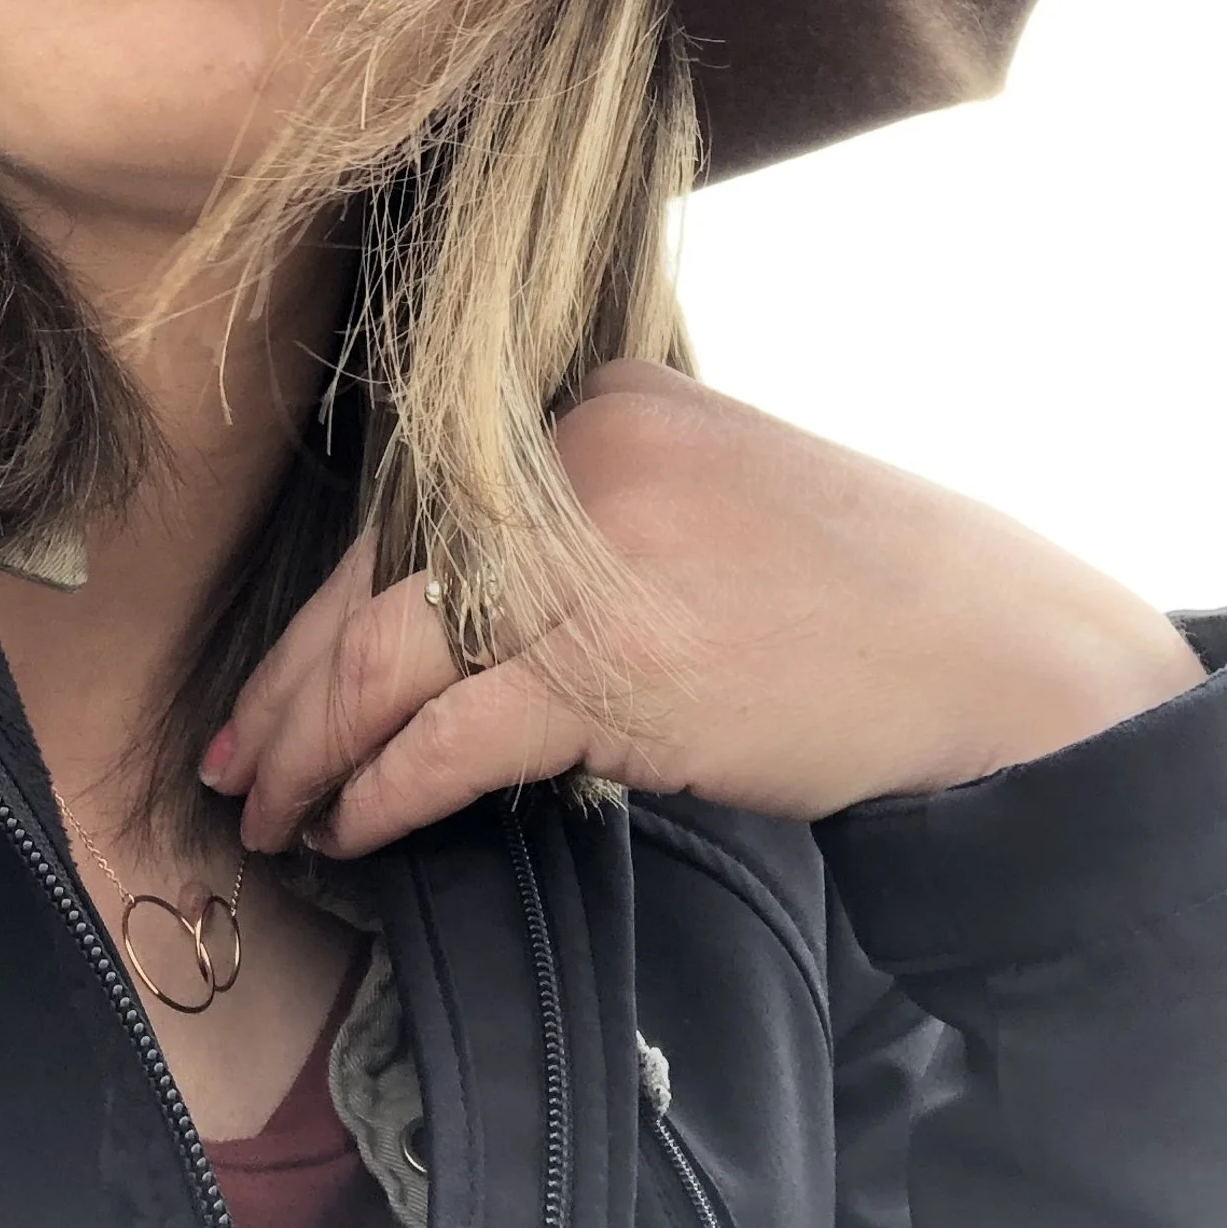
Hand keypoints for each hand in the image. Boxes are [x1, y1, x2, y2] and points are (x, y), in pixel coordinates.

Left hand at [207, 362, 1204, 854]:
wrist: (997, 651)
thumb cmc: (860, 592)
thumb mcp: (710, 492)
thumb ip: (588, 517)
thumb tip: (452, 607)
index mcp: (598, 398)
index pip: (420, 509)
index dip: (330, 602)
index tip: (276, 669)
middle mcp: (576, 458)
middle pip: (384, 578)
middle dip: (291, 681)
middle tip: (229, 754)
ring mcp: (588, 559)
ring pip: (390, 659)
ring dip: (312, 748)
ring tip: (267, 808)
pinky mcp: (609, 668)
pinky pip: (449, 739)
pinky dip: (385, 791)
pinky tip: (350, 829)